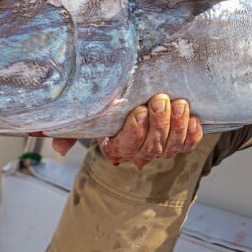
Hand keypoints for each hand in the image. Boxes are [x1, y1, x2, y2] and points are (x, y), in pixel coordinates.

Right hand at [49, 93, 202, 169]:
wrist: (140, 98)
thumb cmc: (113, 107)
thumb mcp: (92, 116)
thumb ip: (74, 129)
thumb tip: (58, 147)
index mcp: (116, 146)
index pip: (126, 146)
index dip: (135, 131)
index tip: (140, 111)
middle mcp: (139, 152)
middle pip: (152, 146)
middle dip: (159, 123)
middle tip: (160, 99)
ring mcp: (162, 148)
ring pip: (172, 146)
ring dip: (177, 125)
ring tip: (179, 104)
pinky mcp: (181, 141)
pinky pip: (190, 144)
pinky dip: (193, 132)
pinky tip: (193, 117)